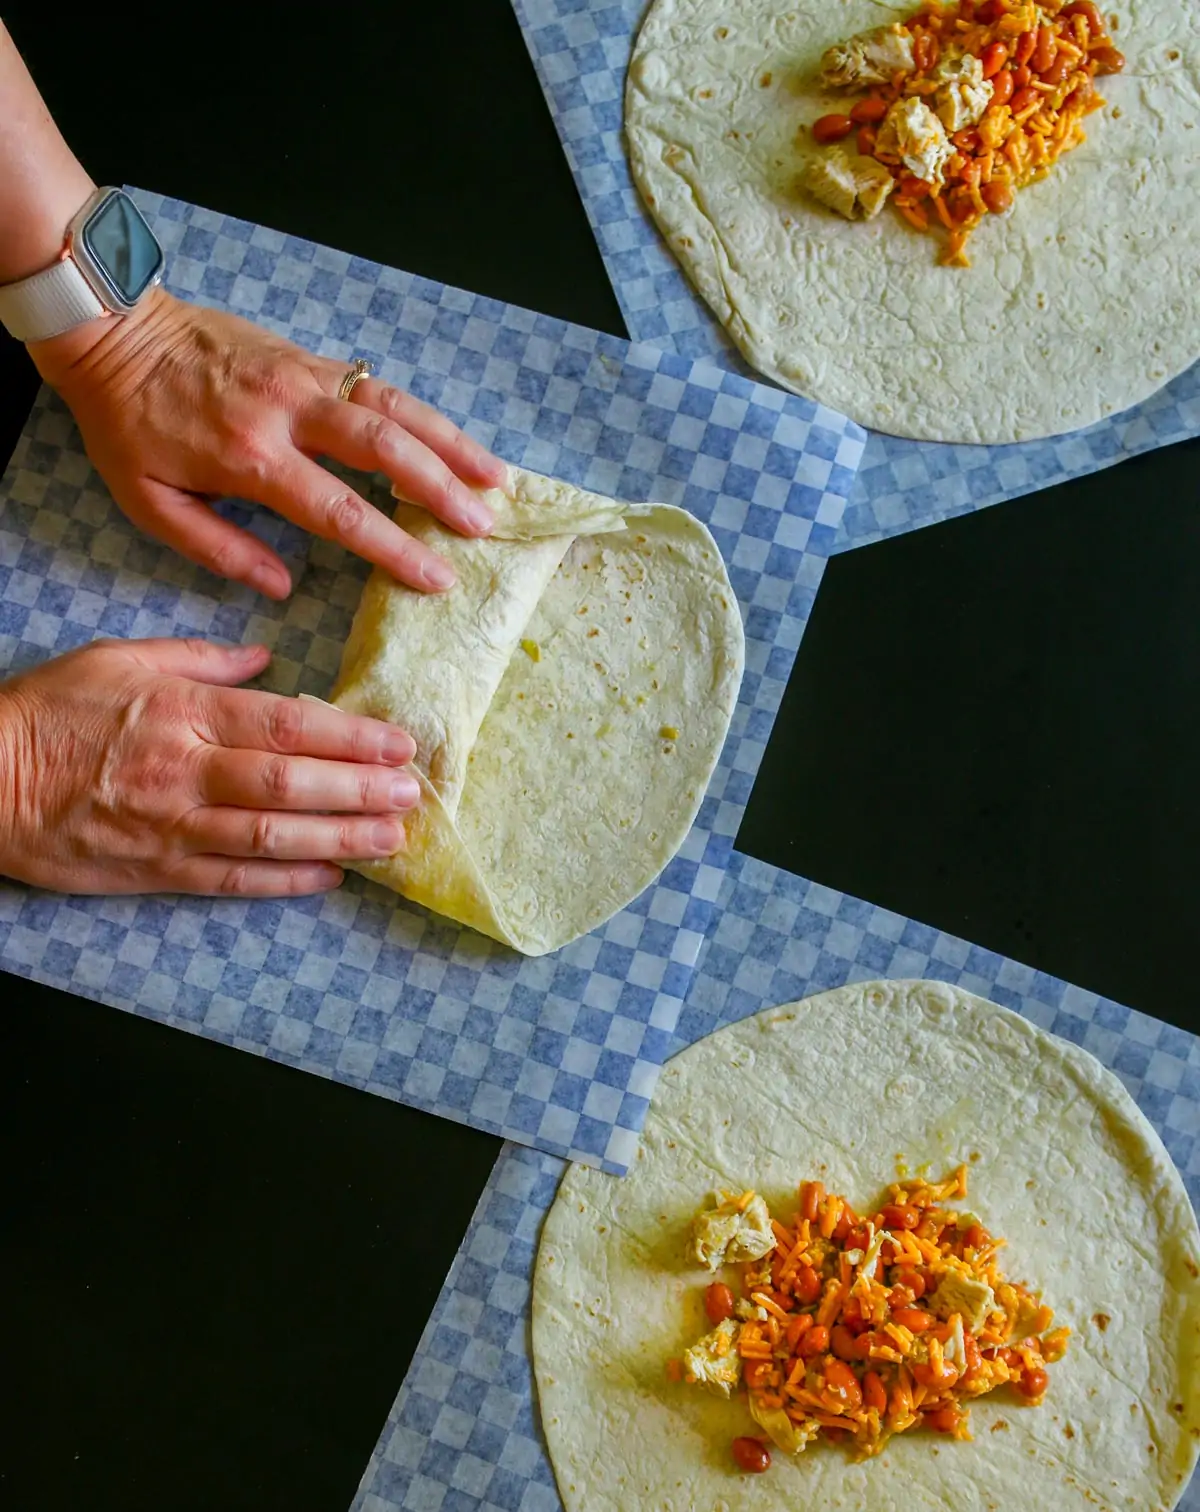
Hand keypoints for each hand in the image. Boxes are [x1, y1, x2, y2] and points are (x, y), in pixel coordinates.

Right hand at [0, 637, 421, 896]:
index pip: (282, 726)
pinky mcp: (155, 871)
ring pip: (269, 838)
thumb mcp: (120, 659)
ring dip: (339, 840)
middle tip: (411, 793)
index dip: (348, 738)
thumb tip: (266, 657)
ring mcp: (170, 828)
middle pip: (287, 785)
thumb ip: (200, 657)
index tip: (398, 743)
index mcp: (180, 713)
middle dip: (359, 791)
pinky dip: (285, 881)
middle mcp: (182, 772)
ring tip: (392, 839)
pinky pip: (232, 879)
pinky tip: (331, 877)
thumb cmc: (52, 713)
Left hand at [27, 290, 506, 598]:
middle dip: (442, 490)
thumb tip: (282, 586)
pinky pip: (379, 385)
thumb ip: (217, 547)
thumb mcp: (148, 501)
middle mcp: (289, 411)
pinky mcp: (310, 357)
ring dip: (451, 442)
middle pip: (385, 450)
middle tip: (483, 525)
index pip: (340, 511)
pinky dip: (423, 413)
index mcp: (251, 457)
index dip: (395, 548)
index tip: (436, 577)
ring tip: (494, 477)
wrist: (113, 330)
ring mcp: (305, 375)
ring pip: (395, 407)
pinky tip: (453, 438)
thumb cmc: (128, 425)